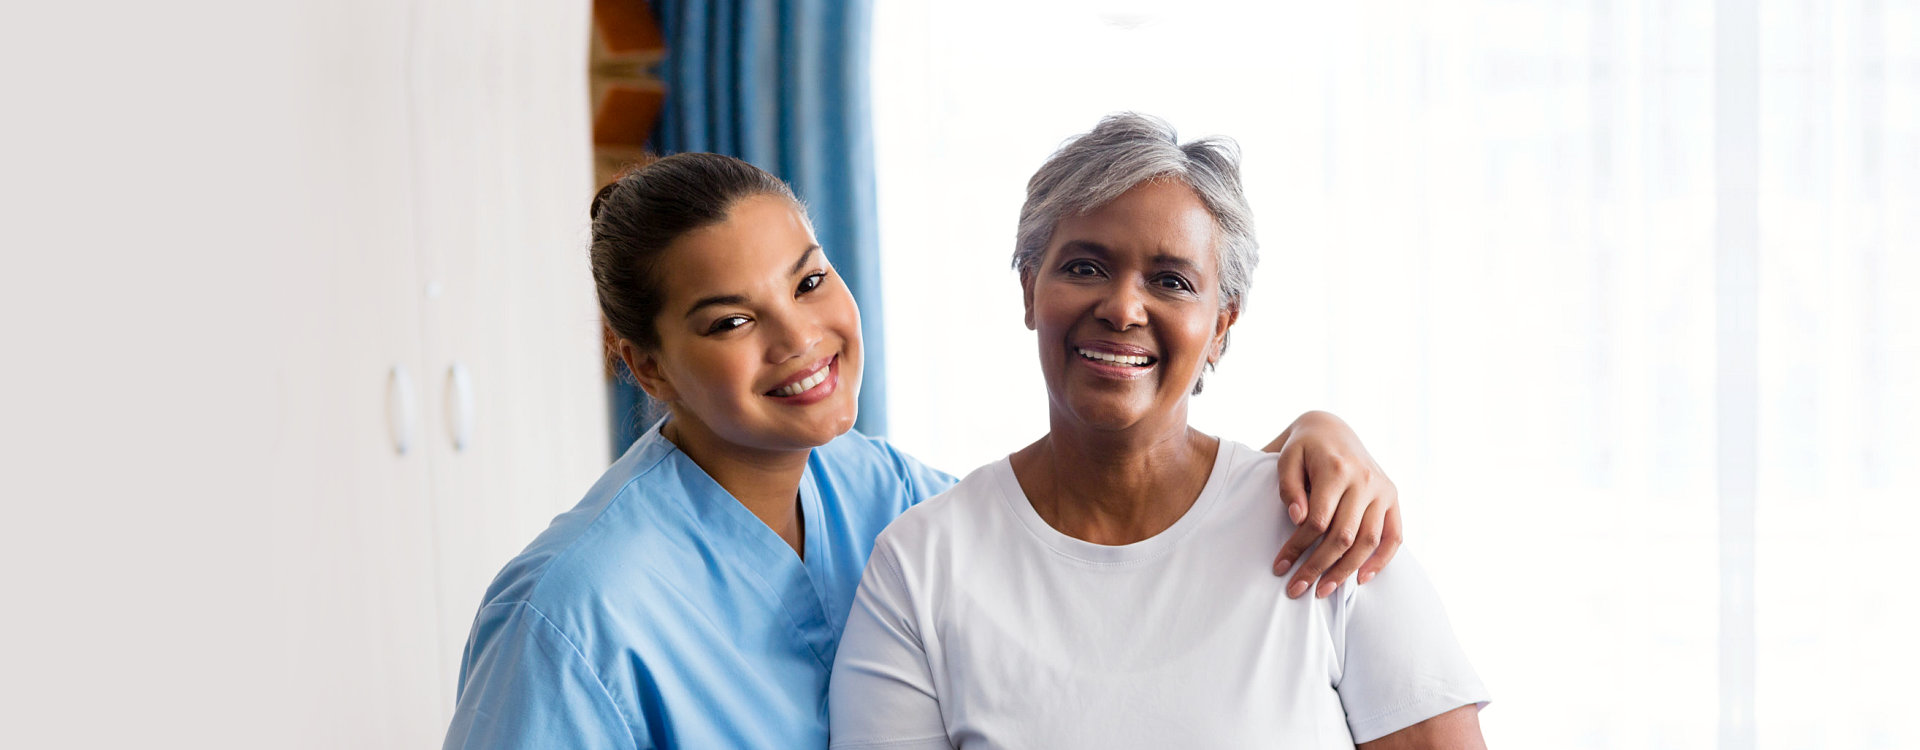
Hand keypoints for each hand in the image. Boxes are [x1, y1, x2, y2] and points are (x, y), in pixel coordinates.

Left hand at [1265, 411, 1402, 597]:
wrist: (1331, 429)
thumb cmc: (1303, 449)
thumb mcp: (1286, 459)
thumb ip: (1289, 487)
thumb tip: (1297, 518)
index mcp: (1336, 468)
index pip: (1318, 520)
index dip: (1298, 547)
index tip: (1279, 567)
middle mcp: (1365, 479)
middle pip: (1343, 535)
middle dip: (1318, 567)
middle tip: (1296, 590)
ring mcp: (1383, 489)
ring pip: (1368, 541)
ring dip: (1345, 571)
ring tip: (1323, 591)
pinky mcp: (1393, 497)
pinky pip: (1394, 536)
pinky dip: (1381, 560)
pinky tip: (1361, 579)